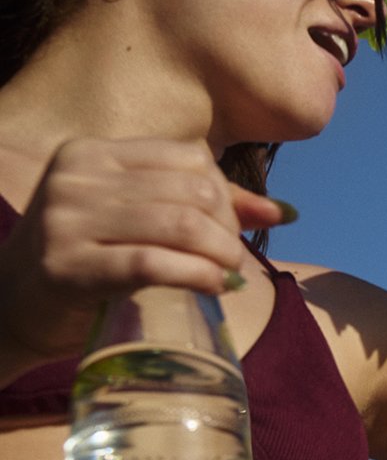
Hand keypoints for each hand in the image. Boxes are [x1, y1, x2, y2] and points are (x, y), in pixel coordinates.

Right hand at [0, 138, 287, 362]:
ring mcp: (66, 220)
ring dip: (222, 254)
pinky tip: (213, 287)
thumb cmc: (88, 259)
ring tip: (228, 275)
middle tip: (231, 260)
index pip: (189, 157)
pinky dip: (198, 276)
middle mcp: (75, 177)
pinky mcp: (68, 266)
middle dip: (227, 228)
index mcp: (91, 153)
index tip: (226, 229)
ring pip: (181, 224)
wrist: (14, 306)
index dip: (224, 195)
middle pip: (192, 190)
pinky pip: (153, 263)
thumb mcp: (136, 220)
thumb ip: (206, 208)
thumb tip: (286, 212)